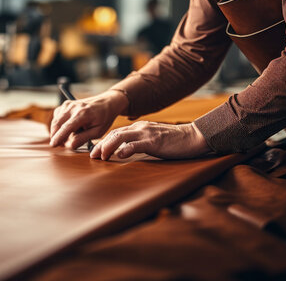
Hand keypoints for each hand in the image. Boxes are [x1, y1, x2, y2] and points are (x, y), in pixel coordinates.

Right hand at [50, 90, 128, 149]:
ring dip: (59, 130)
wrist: (106, 103)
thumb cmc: (103, 118)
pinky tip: (69, 126)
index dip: (59, 137)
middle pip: (57, 123)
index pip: (66, 127)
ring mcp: (68, 104)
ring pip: (56, 121)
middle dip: (56, 136)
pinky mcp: (66, 104)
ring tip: (72, 133)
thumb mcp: (98, 132)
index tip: (53, 145)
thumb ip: (83, 138)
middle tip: (62, 144)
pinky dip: (59, 124)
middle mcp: (73, 107)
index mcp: (83, 114)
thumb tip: (70, 145)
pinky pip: (57, 117)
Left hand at [90, 121, 211, 159]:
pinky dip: (125, 149)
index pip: (115, 133)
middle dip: (100, 145)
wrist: (193, 137)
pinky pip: (135, 144)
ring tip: (101, 157)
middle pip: (113, 134)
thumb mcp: (153, 140)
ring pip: (119, 137)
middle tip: (92, 156)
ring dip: (107, 147)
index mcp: (139, 128)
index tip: (95, 152)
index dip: (103, 142)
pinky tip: (118, 156)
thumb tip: (125, 152)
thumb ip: (140, 142)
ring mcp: (146, 134)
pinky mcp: (153, 141)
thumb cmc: (174, 141)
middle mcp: (140, 128)